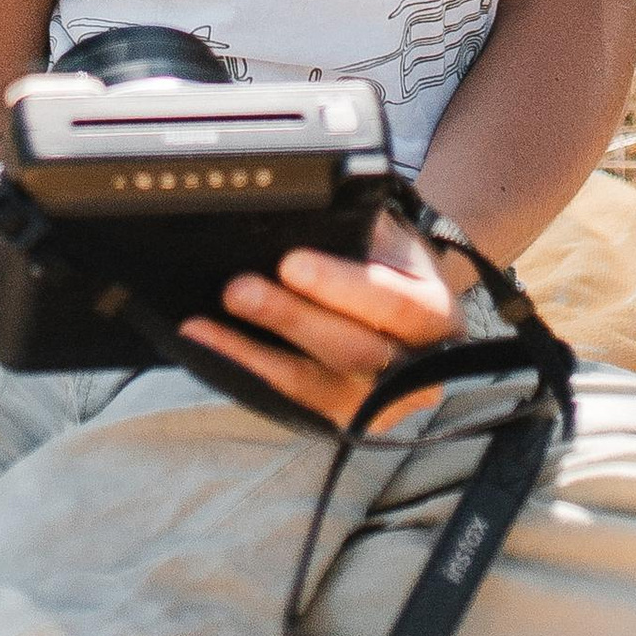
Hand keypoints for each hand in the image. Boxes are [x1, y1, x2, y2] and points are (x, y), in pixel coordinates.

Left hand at [182, 217, 465, 429]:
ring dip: (251, 354)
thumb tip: (310, 216)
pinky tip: (208, 349)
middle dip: (288, 318)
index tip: (291, 262)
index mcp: (435, 317)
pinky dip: (245, 371)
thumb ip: (365, 234)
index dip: (340, 286)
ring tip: (201, 327)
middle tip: (236, 290)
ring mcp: (376, 405)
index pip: (392, 303)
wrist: (412, 318)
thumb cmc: (395, 268)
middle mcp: (414, 371)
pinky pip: (287, 399)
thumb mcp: (396, 244)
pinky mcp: (339, 419)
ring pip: (311, 384)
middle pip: (350, 349)